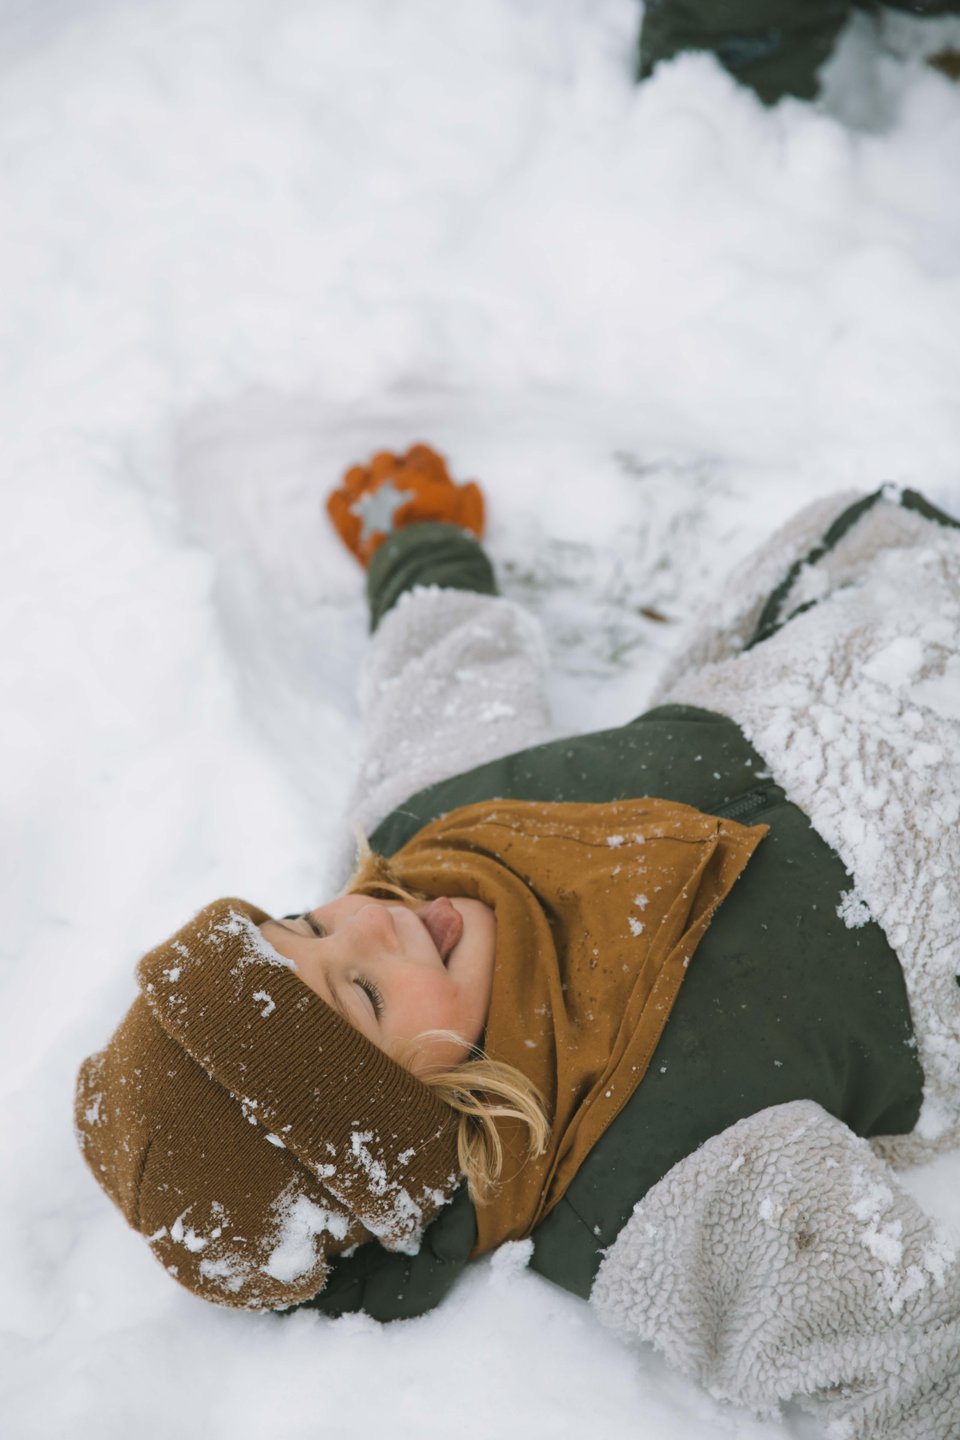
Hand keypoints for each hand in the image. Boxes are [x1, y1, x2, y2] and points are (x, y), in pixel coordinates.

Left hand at [327, 443, 484, 565]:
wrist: (420, 572)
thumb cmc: (449, 543)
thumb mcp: (471, 519)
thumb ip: (470, 497)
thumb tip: (468, 484)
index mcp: (421, 473)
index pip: (419, 452)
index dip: (422, 463)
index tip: (425, 477)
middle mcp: (390, 478)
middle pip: (384, 458)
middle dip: (391, 470)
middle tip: (397, 489)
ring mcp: (365, 497)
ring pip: (355, 473)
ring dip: (363, 481)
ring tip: (370, 498)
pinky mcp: (347, 521)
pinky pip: (335, 500)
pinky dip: (341, 503)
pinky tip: (352, 512)